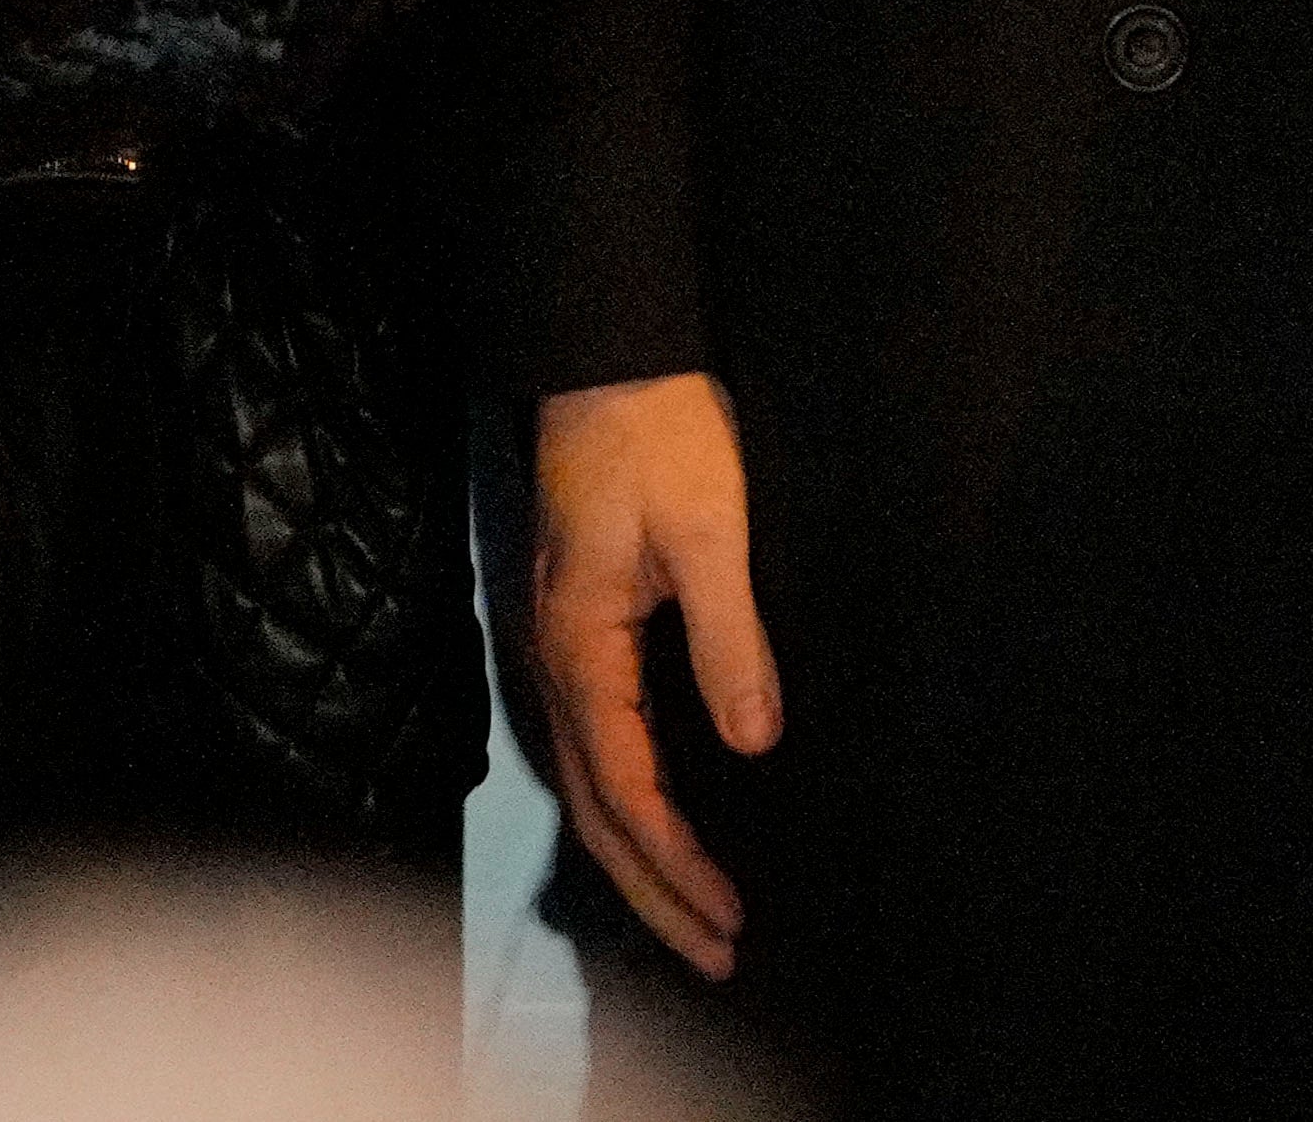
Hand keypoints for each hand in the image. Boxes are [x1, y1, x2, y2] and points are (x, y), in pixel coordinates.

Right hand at [536, 372, 779, 977]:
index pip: (629, 791)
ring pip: (592, 787)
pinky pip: (599, 749)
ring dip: (640, 860)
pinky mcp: (580, 633)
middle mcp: (559, 668)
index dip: (679, 863)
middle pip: (598, 813)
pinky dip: (630, 808)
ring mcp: (563, 653)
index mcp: (582, 652)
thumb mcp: (707, 531)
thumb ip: (728, 638)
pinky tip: (664, 830)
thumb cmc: (659, 434)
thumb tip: (753, 742)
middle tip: (720, 954)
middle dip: (656, 893)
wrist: (608, 357)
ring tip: (697, 920)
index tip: (733, 915)